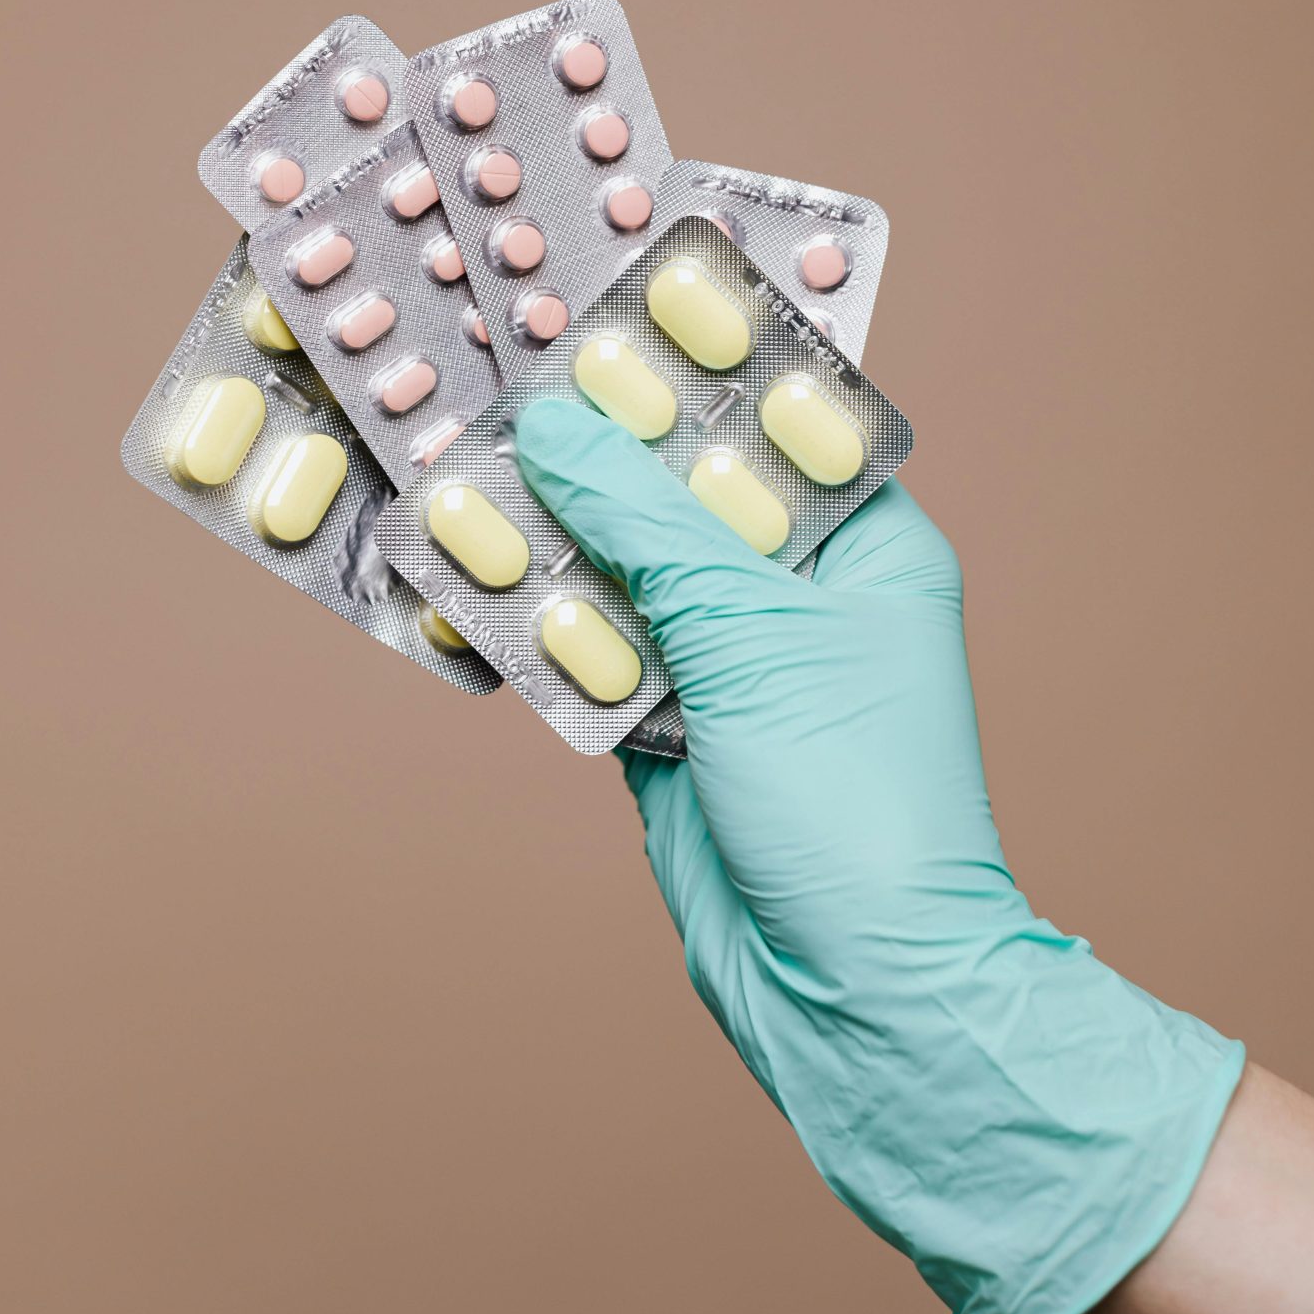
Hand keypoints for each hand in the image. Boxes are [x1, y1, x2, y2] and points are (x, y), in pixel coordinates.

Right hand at [516, 398, 1243, 1313]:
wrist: (859, 999)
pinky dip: (532, 629)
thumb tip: (554, 423)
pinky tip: (456, 577)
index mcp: (867, 547)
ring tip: (447, 461)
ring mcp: (732, 668)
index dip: (684, 369)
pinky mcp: (670, 734)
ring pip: (622, 575)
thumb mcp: (751, 637)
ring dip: (543, 538)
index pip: (770, 424)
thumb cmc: (856, 806)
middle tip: (490, 376)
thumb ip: (647, 524)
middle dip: (590, 452)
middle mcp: (800, 597)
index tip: (590, 314)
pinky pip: (590, 657)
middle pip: (679, 495)